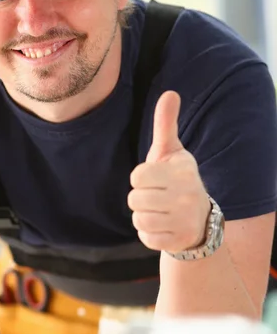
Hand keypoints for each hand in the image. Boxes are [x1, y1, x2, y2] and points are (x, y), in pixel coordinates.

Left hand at [128, 91, 210, 252]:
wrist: (200, 219)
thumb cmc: (177, 179)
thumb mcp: (173, 152)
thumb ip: (166, 124)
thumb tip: (169, 93)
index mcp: (182, 171)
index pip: (137, 176)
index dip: (141, 178)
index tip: (154, 179)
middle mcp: (185, 196)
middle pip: (134, 199)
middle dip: (140, 198)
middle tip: (156, 197)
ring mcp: (183, 220)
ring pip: (138, 219)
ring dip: (143, 216)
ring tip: (159, 211)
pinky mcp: (177, 240)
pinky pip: (145, 237)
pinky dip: (148, 233)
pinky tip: (162, 226)